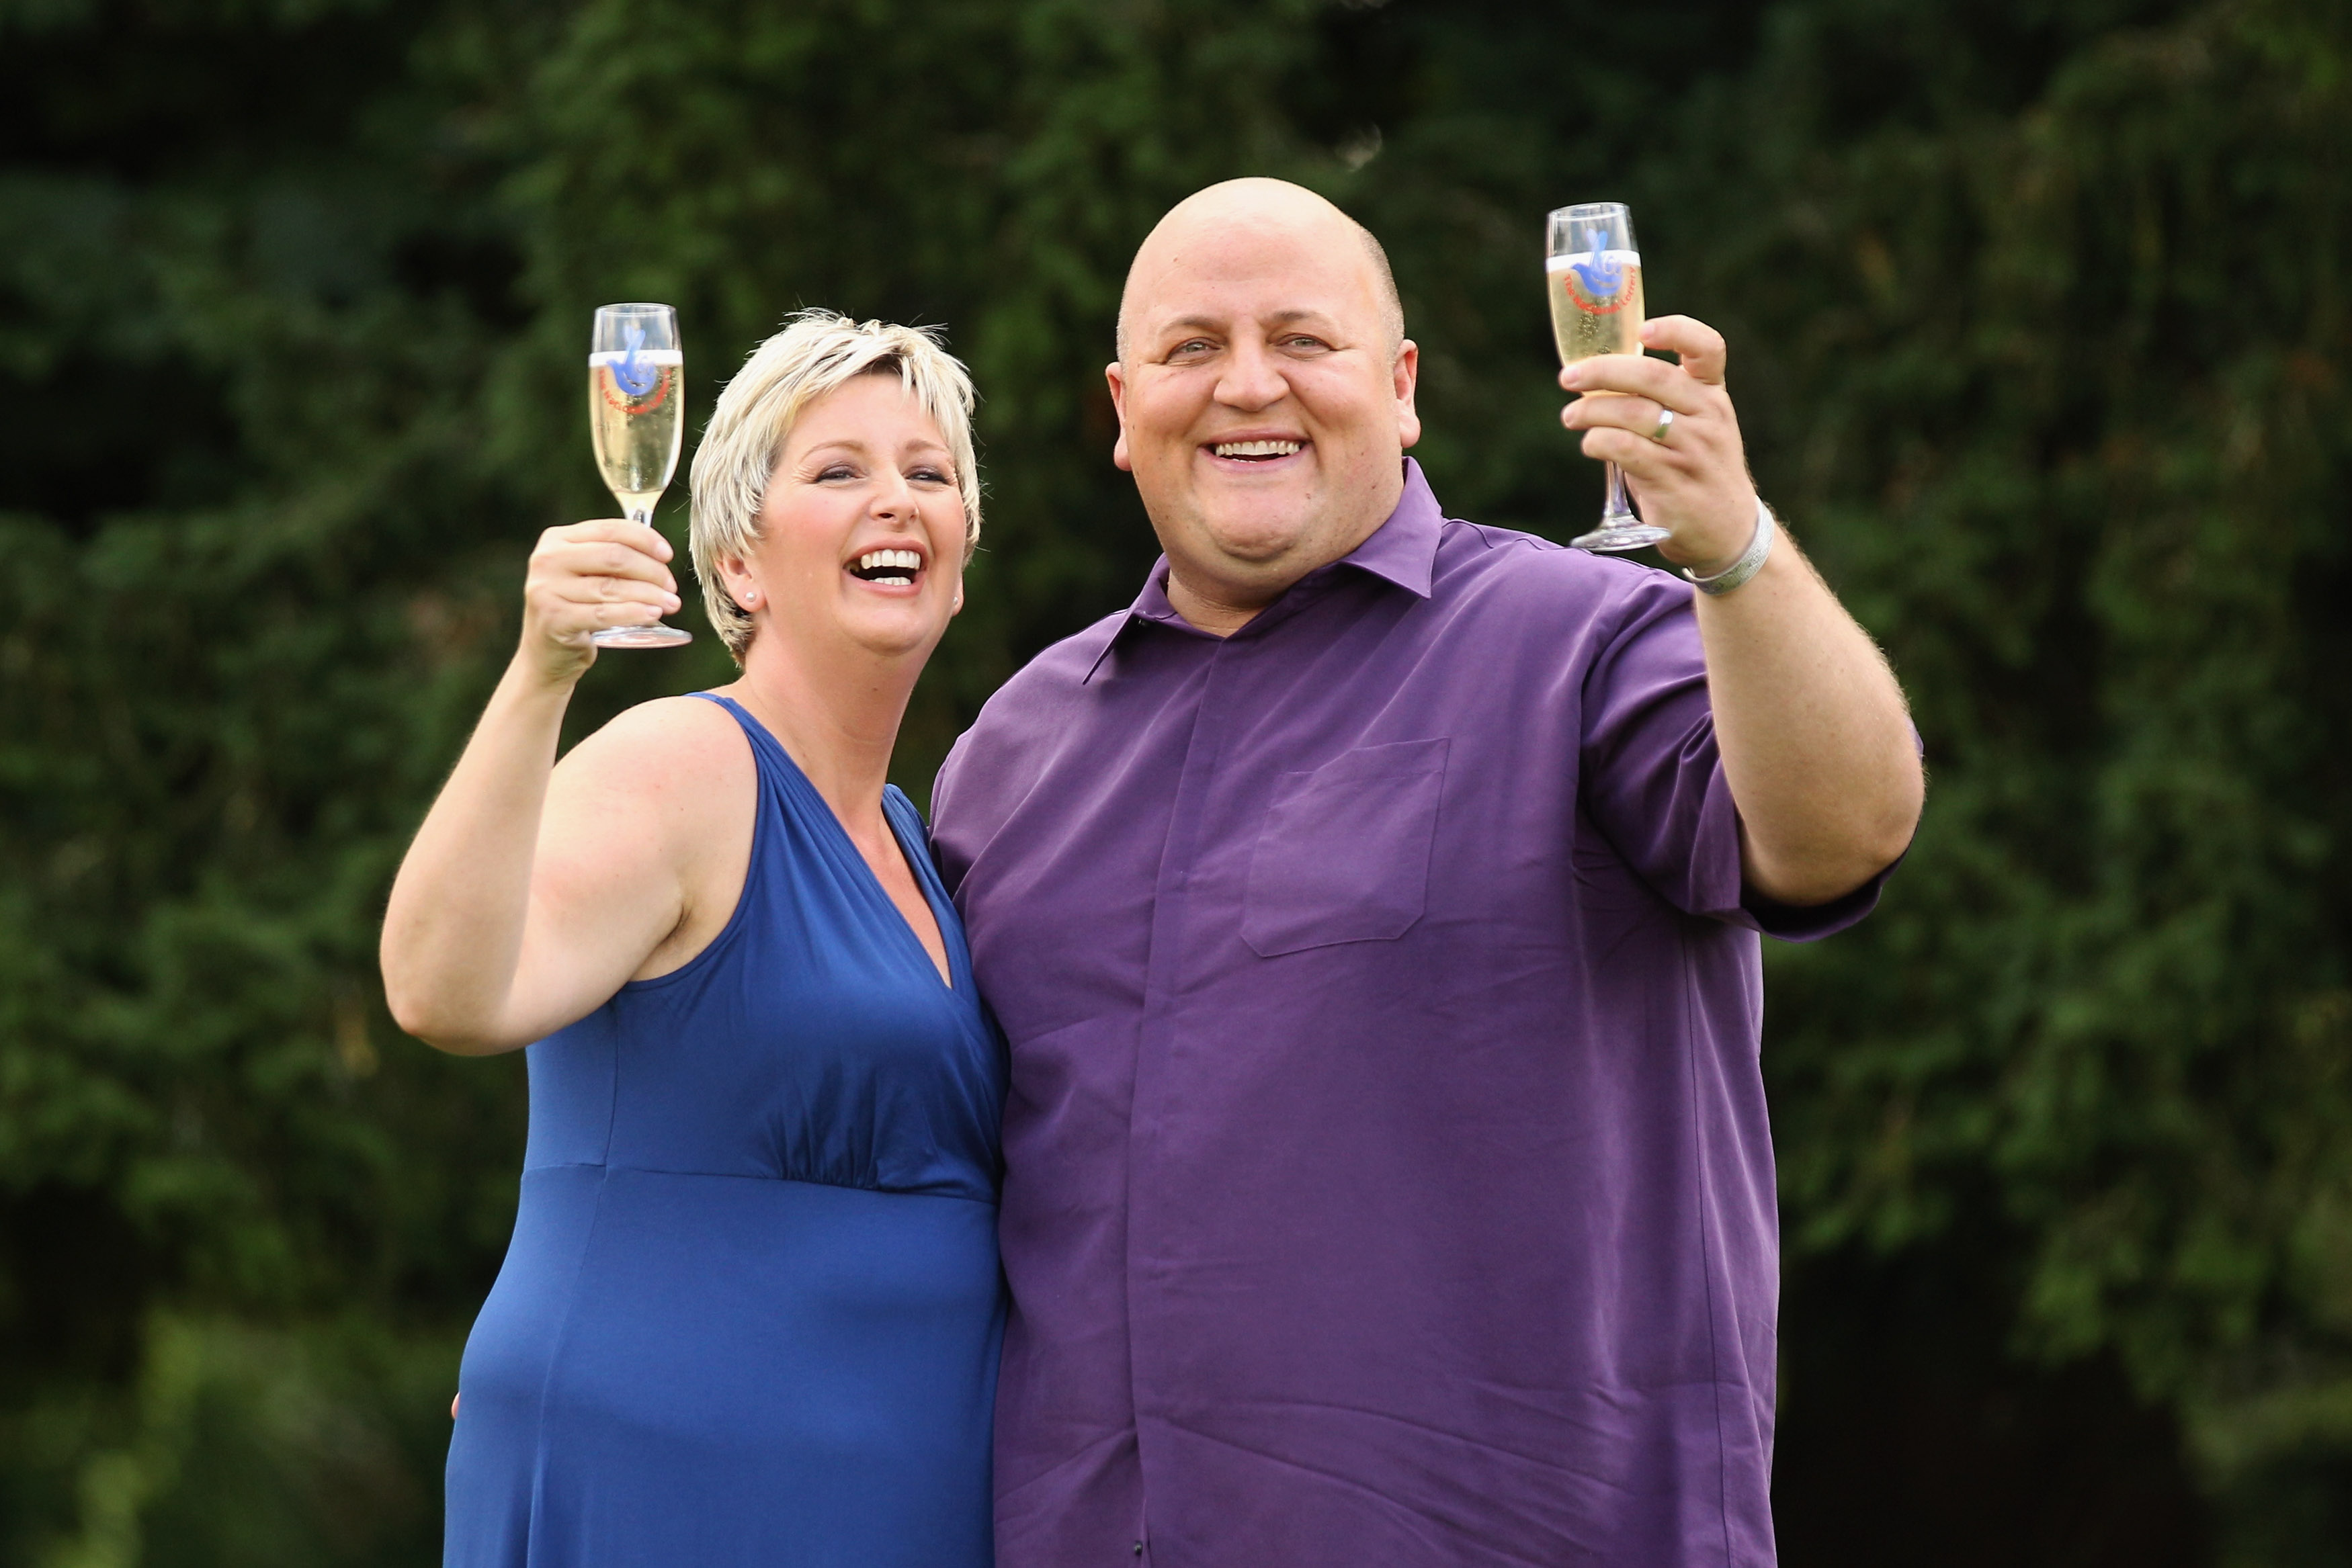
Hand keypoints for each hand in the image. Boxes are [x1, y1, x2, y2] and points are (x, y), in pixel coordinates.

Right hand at [519, 519, 682, 683]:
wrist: (546, 652)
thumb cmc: (575, 608)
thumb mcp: (586, 575)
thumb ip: (613, 557)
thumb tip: (661, 554)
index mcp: (557, 539)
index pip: (610, 529)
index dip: (645, 539)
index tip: (668, 555)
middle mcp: (547, 560)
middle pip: (614, 556)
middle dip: (650, 570)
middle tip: (671, 586)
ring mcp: (546, 589)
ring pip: (611, 586)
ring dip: (649, 594)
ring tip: (671, 603)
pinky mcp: (554, 619)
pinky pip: (603, 614)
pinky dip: (633, 613)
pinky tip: (653, 614)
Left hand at [1559, 315, 1757, 571]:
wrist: (1728, 532)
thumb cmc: (1696, 470)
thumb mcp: (1693, 427)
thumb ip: (1656, 401)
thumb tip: (1593, 380)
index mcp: (1713, 395)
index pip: (1706, 348)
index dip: (1676, 330)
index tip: (1642, 330)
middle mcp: (1708, 416)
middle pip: (1652, 376)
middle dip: (1603, 371)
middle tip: (1569, 378)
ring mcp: (1693, 449)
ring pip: (1632, 413)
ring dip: (1590, 411)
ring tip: (1571, 417)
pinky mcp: (1673, 481)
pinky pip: (1626, 449)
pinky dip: (1598, 441)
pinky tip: (1589, 443)